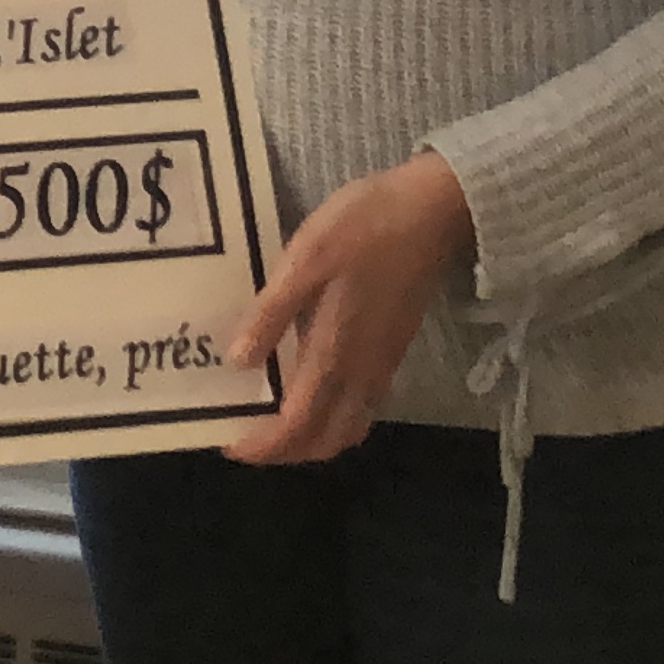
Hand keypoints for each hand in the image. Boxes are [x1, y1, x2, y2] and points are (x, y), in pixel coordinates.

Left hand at [223, 150, 474, 463]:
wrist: (434, 211)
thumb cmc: (362, 228)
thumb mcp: (304, 260)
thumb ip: (273, 311)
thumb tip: (240, 361)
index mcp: (336, 352)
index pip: (300, 424)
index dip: (265, 446)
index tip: (229, 447)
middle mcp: (363, 371)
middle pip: (328, 438)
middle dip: (287, 452)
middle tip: (245, 438)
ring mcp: (383, 363)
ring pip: (349, 426)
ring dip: (312, 438)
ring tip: (270, 422)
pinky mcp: (394, 349)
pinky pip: (363, 406)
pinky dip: (333, 417)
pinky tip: (308, 393)